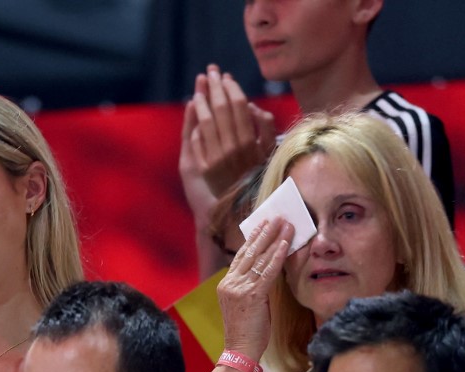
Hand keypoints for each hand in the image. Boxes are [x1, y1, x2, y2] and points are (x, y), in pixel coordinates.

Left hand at [180, 65, 276, 199]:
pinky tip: (195, 112)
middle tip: (210, 71)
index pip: (238, 106)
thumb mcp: (269, 151)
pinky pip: (197, 140)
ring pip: (205, 122)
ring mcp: (215, 159)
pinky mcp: (202, 168)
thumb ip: (264, 126)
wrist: (243, 207)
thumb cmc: (260, 174)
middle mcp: (231, 149)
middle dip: (214, 87)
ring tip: (200, 88)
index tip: (226, 76)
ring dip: (201, 101)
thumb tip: (249, 106)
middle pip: (220, 109)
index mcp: (250, 142)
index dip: (231, 88)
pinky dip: (196, 124)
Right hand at [218, 219, 292, 360]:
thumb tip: (266, 272)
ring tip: (285, 224)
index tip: (262, 224)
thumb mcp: (245, 305)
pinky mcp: (252, 295)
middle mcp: (230, 283)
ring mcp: (239, 288)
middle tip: (276, 217)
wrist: (240, 350)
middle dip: (264, 233)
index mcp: (226, 284)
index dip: (252, 239)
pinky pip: (267, 272)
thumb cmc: (245, 331)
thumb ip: (251, 287)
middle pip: (249, 252)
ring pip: (259, 258)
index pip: (241, 256)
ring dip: (274, 239)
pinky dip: (277, 256)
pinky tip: (286, 244)